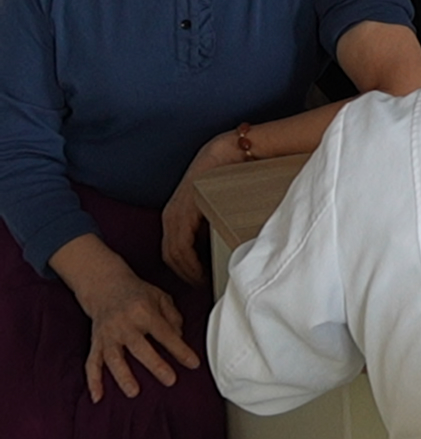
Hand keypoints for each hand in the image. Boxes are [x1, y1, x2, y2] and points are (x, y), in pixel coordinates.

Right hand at [64, 252, 200, 401]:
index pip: (165, 334)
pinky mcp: (96, 343)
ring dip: (123, 377)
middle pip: (140, 348)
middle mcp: (124, 324)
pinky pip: (92, 364)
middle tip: (170, 380)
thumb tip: (179, 338)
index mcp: (143, 312)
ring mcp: (107, 335)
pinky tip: (98, 397)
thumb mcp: (160, 297)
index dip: (180, 350)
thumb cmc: (136, 293)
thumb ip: (173, 317)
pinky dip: (93, 381)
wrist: (105, 286)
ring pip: (114, 359)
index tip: (193, 363)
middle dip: (155, 365)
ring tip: (134, 392)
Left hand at [160, 132, 241, 284]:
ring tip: (204, 282)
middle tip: (202, 287)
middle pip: (169, 257)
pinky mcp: (185, 212)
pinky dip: (190, 263)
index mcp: (176, 216)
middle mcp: (171, 216)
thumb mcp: (217, 206)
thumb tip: (217, 251)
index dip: (184, 271)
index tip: (200, 281)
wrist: (233, 151)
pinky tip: (203, 271)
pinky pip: (181, 246)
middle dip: (184, 276)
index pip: (172, 252)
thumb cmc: (230, 178)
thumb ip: (212, 225)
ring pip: (173, 255)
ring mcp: (176, 214)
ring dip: (187, 273)